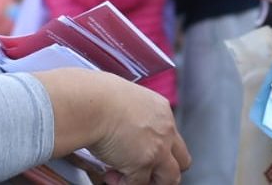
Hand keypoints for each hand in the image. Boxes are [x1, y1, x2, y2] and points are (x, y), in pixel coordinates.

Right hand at [36, 70, 189, 183]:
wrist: (89, 104)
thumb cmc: (96, 96)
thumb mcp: (122, 99)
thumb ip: (130, 115)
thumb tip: (118, 126)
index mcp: (161, 110)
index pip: (172, 136)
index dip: (160, 148)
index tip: (144, 152)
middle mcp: (165, 130)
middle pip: (182, 160)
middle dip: (165, 169)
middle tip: (145, 171)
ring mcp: (158, 149)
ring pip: (170, 178)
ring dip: (151, 181)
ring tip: (129, 178)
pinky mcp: (143, 164)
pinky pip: (139, 184)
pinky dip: (124, 183)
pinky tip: (111, 176)